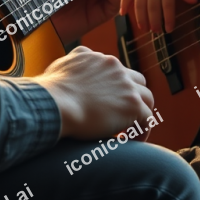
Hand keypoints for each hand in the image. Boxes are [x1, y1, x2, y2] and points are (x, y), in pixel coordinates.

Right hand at [35, 46, 153, 139]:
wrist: (56, 103)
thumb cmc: (52, 91)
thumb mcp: (63, 65)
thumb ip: (73, 63)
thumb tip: (70, 66)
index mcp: (99, 59)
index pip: (117, 71)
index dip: (116, 88)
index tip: (109, 103)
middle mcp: (115, 67)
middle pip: (136, 80)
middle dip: (132, 96)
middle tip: (123, 115)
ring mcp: (126, 85)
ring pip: (146, 97)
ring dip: (140, 112)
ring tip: (130, 128)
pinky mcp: (132, 104)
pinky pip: (147, 118)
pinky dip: (143, 130)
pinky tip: (132, 140)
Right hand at [119, 0, 195, 33]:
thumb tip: (194, 2)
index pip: (168, 6)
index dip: (169, 19)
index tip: (169, 30)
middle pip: (154, 8)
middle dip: (154, 22)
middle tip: (155, 32)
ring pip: (140, 4)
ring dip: (141, 18)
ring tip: (143, 28)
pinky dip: (123, 4)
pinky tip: (123, 14)